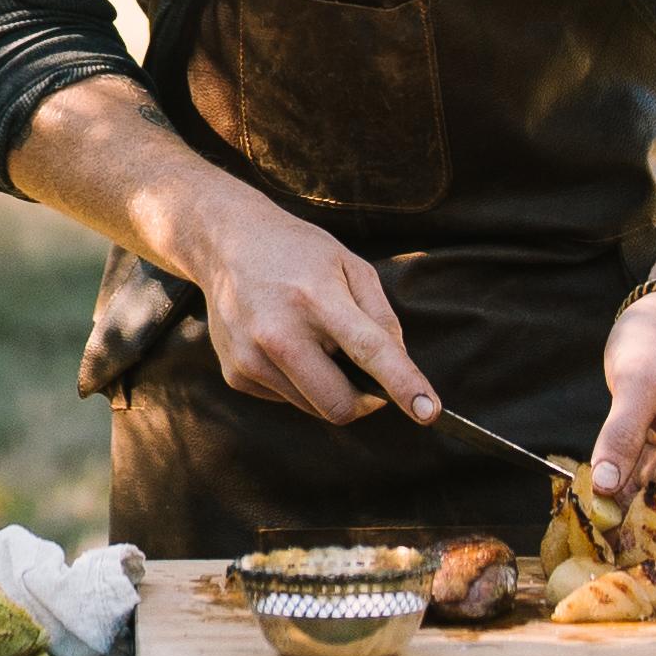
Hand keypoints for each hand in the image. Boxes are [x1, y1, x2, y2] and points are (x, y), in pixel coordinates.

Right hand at [189, 193, 440, 432]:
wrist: (226, 243)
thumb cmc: (298, 253)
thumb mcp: (350, 266)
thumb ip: (382, 317)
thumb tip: (399, 367)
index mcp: (316, 298)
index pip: (369, 351)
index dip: (403, 384)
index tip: (429, 412)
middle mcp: (278, 333)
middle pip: (340, 405)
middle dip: (365, 400)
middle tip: (368, 375)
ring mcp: (251, 358)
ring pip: (314, 408)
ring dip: (329, 387)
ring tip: (315, 342)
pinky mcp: (235, 375)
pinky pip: (287, 400)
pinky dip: (299, 382)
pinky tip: (286, 346)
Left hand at [592, 283, 655, 528]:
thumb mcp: (636, 382)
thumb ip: (620, 436)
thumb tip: (603, 488)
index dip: (630, 529)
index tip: (588, 530)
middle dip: (622, 519)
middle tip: (577, 518)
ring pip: (654, 500)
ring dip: (620, 504)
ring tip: (580, 502)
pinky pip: (651, 482)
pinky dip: (625, 485)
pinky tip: (596, 482)